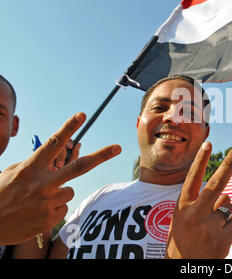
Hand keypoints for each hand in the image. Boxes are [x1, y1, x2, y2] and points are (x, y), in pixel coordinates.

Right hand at [0, 112, 120, 245]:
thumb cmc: (0, 194)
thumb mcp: (13, 173)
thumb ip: (36, 165)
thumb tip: (56, 158)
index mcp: (31, 168)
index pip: (53, 144)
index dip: (68, 128)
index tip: (82, 115)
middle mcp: (42, 184)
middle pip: (79, 167)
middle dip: (101, 156)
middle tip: (118, 148)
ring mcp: (48, 202)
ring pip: (69, 191)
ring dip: (58, 193)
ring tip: (36, 200)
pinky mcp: (50, 219)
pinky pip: (62, 207)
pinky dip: (53, 208)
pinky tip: (36, 212)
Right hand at [165, 142, 231, 258]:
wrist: (185, 269)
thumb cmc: (183, 241)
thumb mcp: (182, 220)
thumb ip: (200, 205)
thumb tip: (226, 195)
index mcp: (182, 207)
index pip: (193, 178)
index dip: (201, 160)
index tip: (208, 143)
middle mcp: (195, 213)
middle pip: (217, 184)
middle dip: (229, 165)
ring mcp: (209, 226)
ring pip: (230, 206)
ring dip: (225, 214)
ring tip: (211, 230)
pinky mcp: (223, 238)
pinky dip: (230, 228)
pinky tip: (218, 239)